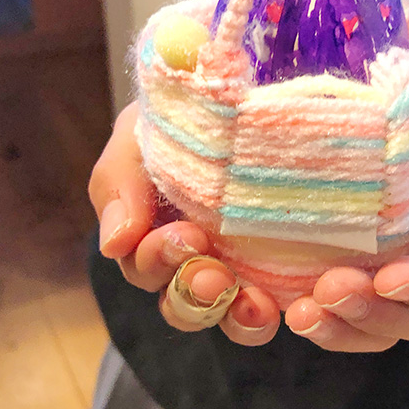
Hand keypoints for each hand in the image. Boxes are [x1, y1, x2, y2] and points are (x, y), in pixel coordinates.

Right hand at [88, 102, 280, 344]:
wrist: (244, 90)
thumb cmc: (180, 120)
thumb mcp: (139, 137)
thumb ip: (119, 184)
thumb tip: (115, 244)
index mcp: (156, 237)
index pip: (147, 270)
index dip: (158, 262)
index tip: (185, 235)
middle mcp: (197, 261)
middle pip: (185, 305)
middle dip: (194, 295)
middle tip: (214, 276)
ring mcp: (243, 268)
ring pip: (230, 317)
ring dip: (236, 317)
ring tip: (254, 305)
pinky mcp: (288, 269)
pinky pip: (282, 304)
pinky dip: (283, 310)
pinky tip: (293, 304)